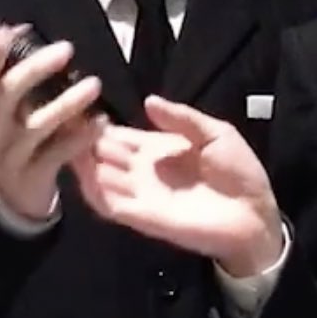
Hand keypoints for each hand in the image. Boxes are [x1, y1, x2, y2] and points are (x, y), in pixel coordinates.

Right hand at [0, 25, 102, 220]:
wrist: (4, 205)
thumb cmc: (9, 147)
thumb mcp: (0, 117)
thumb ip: (10, 82)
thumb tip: (20, 31)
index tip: (13, 30)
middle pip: (9, 93)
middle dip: (37, 68)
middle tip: (67, 49)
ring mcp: (9, 157)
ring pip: (37, 124)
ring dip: (68, 102)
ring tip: (94, 84)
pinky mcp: (32, 177)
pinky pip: (59, 153)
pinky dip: (82, 137)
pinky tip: (102, 122)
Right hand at [72, 96, 282, 276]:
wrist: (254, 213)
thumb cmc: (238, 171)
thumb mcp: (215, 133)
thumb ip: (181, 118)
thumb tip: (149, 100)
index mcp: (158, 148)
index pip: (118, 135)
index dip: (99, 124)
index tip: (79, 105)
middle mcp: (143, 171)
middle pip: (103, 154)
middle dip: (83, 139)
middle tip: (62, 121)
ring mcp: (141, 194)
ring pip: (100, 178)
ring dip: (83, 163)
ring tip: (67, 141)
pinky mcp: (144, 217)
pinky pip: (111, 205)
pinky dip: (94, 190)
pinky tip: (83, 172)